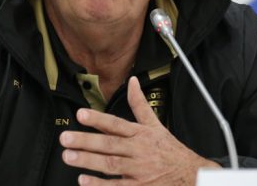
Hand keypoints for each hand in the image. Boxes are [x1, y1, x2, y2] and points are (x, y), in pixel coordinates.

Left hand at [59, 76, 218, 184]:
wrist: (191, 175)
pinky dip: (100, 185)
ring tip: (68, 156)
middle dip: (86, 141)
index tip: (81, 114)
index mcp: (140, 134)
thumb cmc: (169, 149)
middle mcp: (138, 150)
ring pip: (110, 164)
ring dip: (88, 160)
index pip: (117, 124)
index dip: (99, 119)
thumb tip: (133, 81)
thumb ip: (140, 104)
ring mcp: (138, 170)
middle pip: (109, 144)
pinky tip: (84, 181)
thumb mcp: (156, 124)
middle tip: (66, 138)